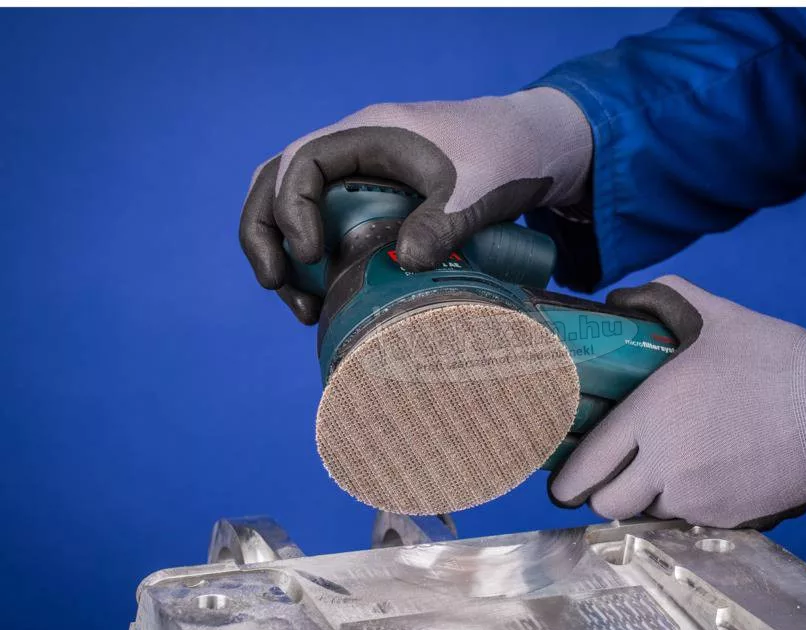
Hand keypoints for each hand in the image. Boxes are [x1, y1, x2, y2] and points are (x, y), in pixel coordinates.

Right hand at [239, 88, 591, 323]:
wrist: (529, 147)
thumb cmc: (503, 156)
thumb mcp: (477, 188)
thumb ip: (442, 222)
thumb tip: (403, 263)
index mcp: (370, 133)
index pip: (302, 162)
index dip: (293, 208)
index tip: (313, 255)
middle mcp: (353, 150)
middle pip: (277, 182)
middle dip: (265, 234)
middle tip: (277, 286)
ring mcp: (359, 175)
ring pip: (295, 205)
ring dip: (285, 253)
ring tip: (302, 309)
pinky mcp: (372, 201)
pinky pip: (325, 224)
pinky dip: (314, 260)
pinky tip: (327, 298)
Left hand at [550, 276, 805, 529]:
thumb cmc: (779, 363)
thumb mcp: (717, 317)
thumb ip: (663, 299)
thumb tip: (621, 300)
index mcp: (652, 415)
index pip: (587, 464)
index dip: (567, 476)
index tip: (562, 478)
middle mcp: (665, 465)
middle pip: (605, 503)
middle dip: (599, 492)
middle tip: (608, 474)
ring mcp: (696, 498)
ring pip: (644, 513)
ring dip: (643, 498)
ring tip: (659, 469)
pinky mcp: (727, 519)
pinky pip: (685, 520)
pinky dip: (682, 505)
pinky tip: (700, 476)